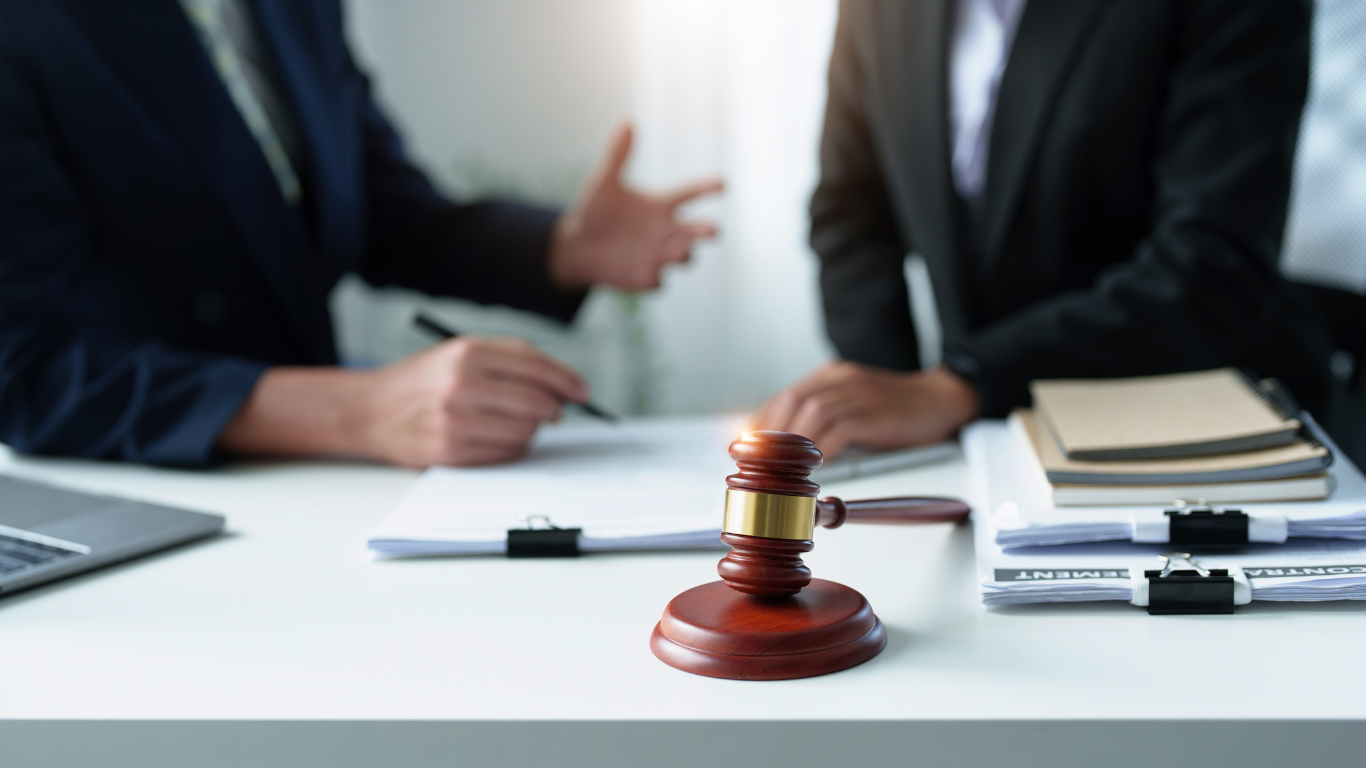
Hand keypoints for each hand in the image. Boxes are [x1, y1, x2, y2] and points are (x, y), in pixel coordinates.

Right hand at [358, 337, 588, 466]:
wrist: (370, 410)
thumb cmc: (423, 381)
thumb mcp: (459, 352)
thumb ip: (509, 360)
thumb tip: (562, 383)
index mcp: (468, 352)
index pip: (537, 366)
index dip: (567, 381)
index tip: (582, 392)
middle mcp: (462, 384)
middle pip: (537, 401)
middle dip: (554, 409)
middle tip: (555, 412)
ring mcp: (455, 419)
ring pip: (525, 430)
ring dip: (532, 430)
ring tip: (517, 423)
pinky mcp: (451, 450)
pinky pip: (506, 453)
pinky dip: (512, 447)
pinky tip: (498, 437)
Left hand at [550, 122, 722, 289]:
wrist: (577, 245)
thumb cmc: (595, 210)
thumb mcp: (604, 181)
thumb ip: (618, 155)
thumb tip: (627, 122)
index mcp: (661, 205)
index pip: (691, 193)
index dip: (708, 188)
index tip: (722, 184)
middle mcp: (667, 231)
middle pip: (698, 231)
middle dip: (706, 231)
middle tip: (712, 230)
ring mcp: (658, 256)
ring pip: (683, 256)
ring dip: (683, 253)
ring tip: (678, 250)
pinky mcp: (644, 276)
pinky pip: (656, 281)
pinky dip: (654, 278)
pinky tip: (647, 273)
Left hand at [749, 362, 980, 457]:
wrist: (942, 399)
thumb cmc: (897, 410)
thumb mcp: (854, 406)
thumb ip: (824, 421)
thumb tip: (789, 451)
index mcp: (832, 376)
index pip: (784, 396)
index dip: (760, 420)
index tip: (742, 444)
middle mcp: (841, 380)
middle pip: (792, 401)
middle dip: (768, 432)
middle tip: (754, 459)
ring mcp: (859, 394)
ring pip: (812, 413)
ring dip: (790, 442)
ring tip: (777, 466)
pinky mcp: (876, 413)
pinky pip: (840, 430)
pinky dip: (821, 450)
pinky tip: (812, 467)